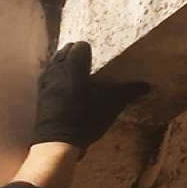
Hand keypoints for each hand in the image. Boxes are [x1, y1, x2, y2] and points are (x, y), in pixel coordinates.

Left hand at [31, 41, 150, 150]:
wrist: (58, 141)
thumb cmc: (85, 120)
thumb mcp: (110, 106)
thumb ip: (127, 92)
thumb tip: (147, 86)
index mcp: (74, 66)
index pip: (81, 46)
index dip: (90, 51)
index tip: (97, 61)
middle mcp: (57, 68)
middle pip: (66, 49)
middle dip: (76, 54)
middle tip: (89, 67)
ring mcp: (46, 79)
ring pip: (55, 60)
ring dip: (65, 63)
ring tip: (76, 75)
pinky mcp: (40, 91)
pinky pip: (47, 74)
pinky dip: (55, 75)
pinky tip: (63, 87)